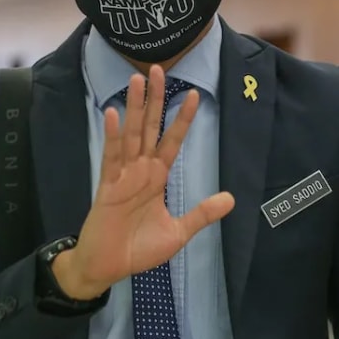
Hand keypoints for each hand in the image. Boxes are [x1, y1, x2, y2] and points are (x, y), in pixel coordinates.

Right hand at [53, 65, 234, 299]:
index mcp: (157, 177)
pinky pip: (111, 156)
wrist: (106, 269)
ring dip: (135, 107)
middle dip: (156, 99)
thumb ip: (202, 214)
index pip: (172, 141)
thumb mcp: (178, 232)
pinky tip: (114, 114)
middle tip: (159, 69)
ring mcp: (123, 175)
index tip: (194, 94)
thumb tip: (231, 199)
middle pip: (150, 127)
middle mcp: (141, 170)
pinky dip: (112, 135)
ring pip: (131, 134)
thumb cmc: (138, 249)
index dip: (182, 119)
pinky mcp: (107, 185)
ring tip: (137, 80)